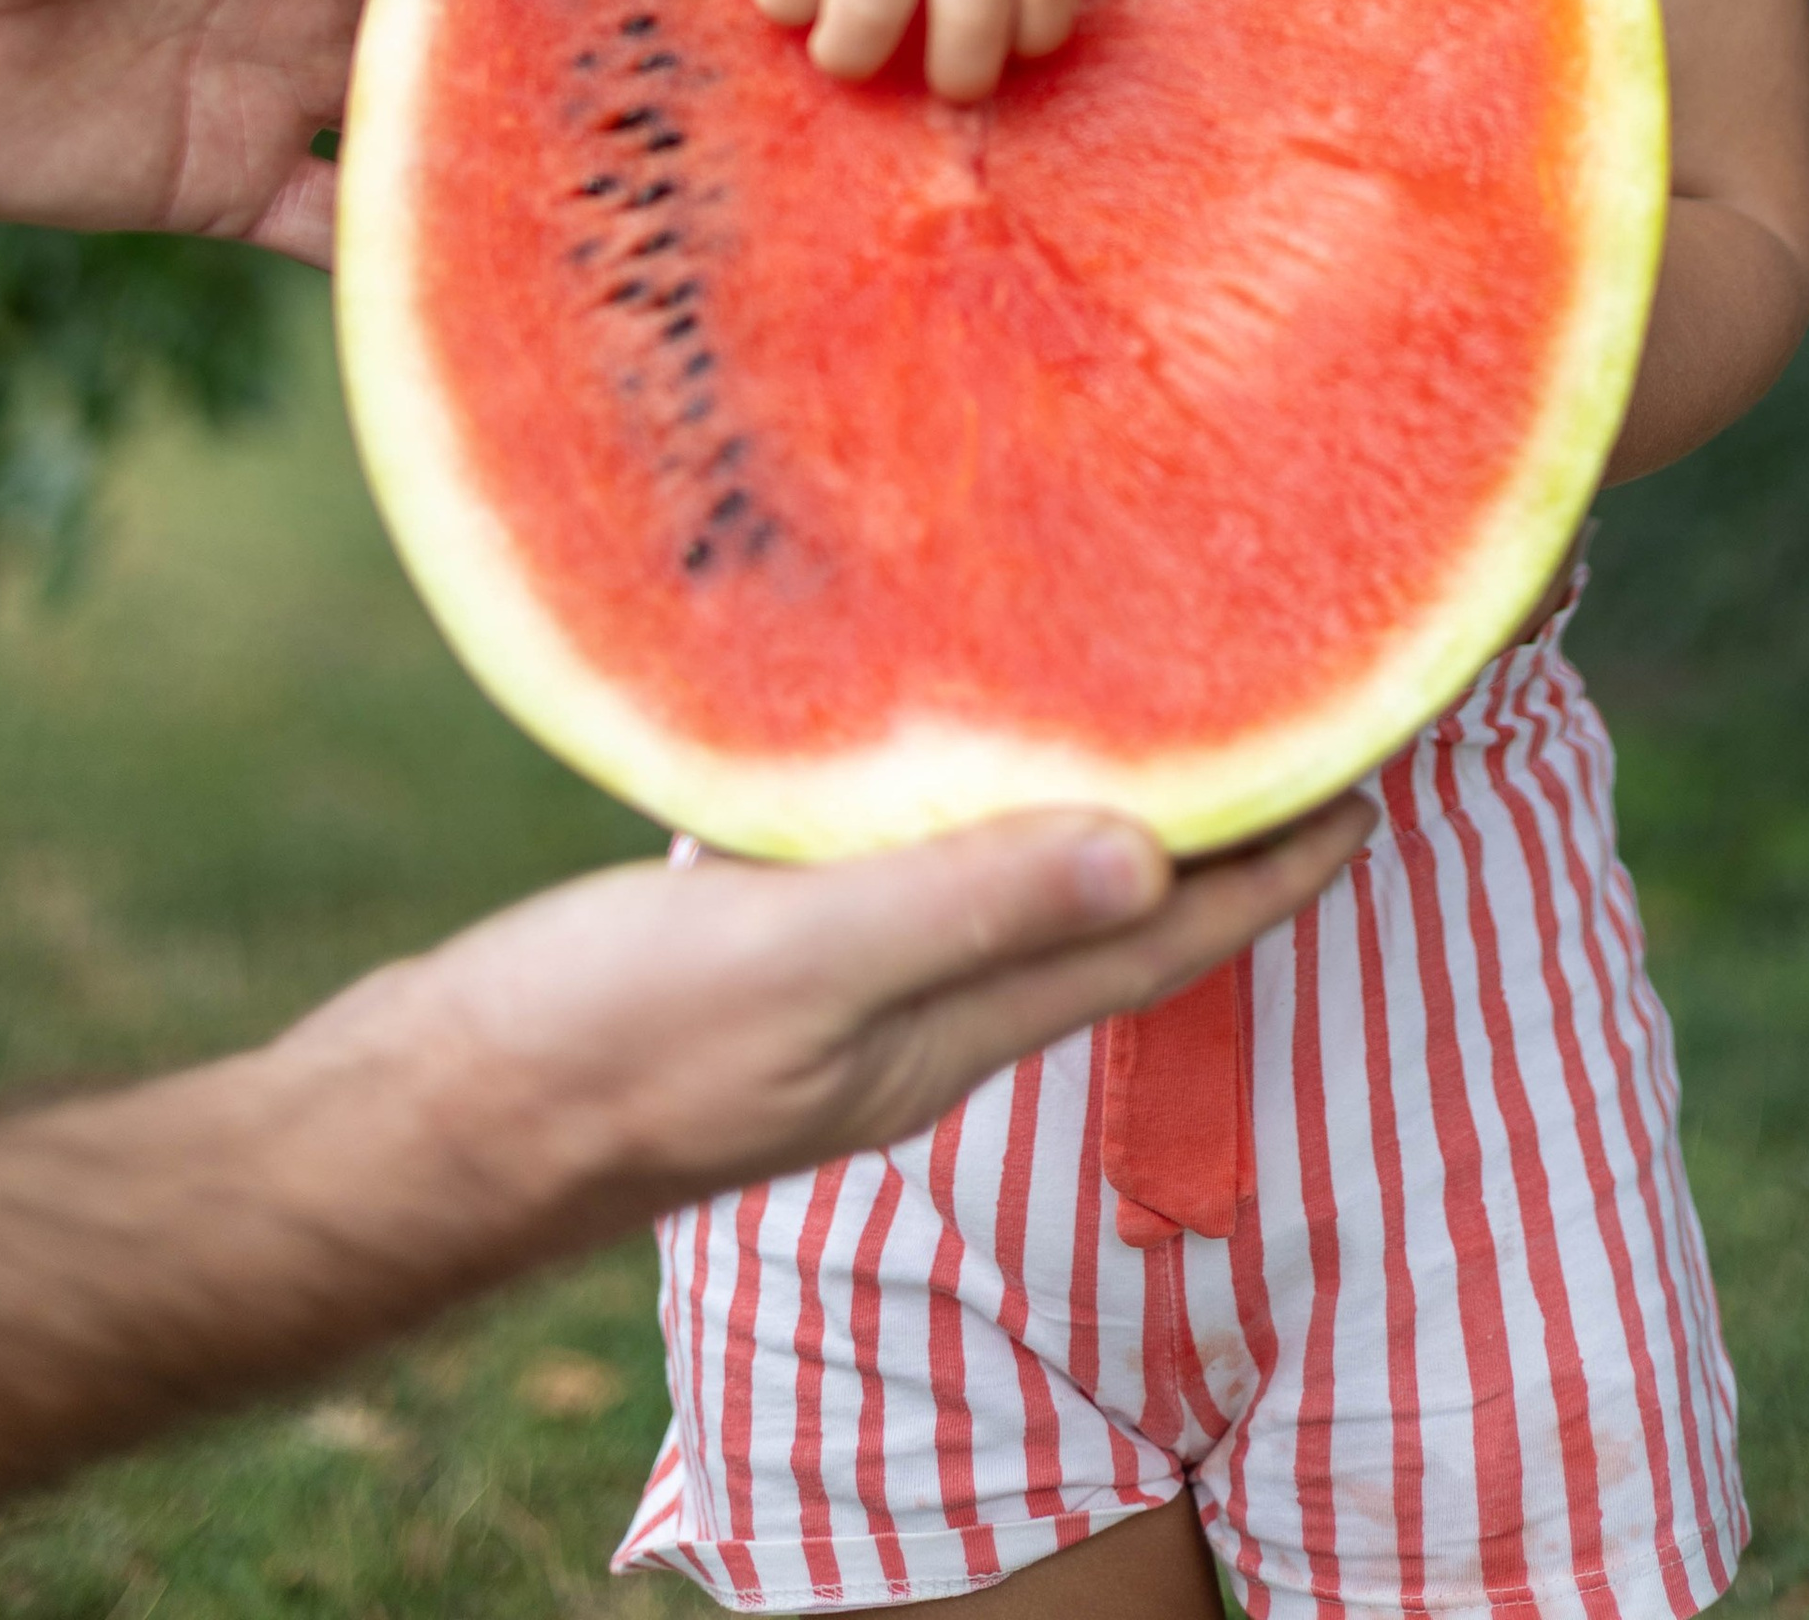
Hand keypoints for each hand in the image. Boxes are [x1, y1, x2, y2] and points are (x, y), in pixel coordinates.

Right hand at [0, 792, 1372, 1507]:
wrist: (414, 1132)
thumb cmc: (586, 1056)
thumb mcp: (781, 970)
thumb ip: (957, 908)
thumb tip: (1151, 852)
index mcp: (960, 1020)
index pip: (1178, 930)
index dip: (1295, 846)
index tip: (1394, 747)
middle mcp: (934, 1003)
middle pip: (1130, 899)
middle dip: (1235, 807)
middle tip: (1314, 678)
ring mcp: (853, 978)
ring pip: (1031, 872)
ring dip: (1118, 790)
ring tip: (1177, 676)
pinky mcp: (774, 940)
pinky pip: (923, 852)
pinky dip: (980, 785)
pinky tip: (959, 717)